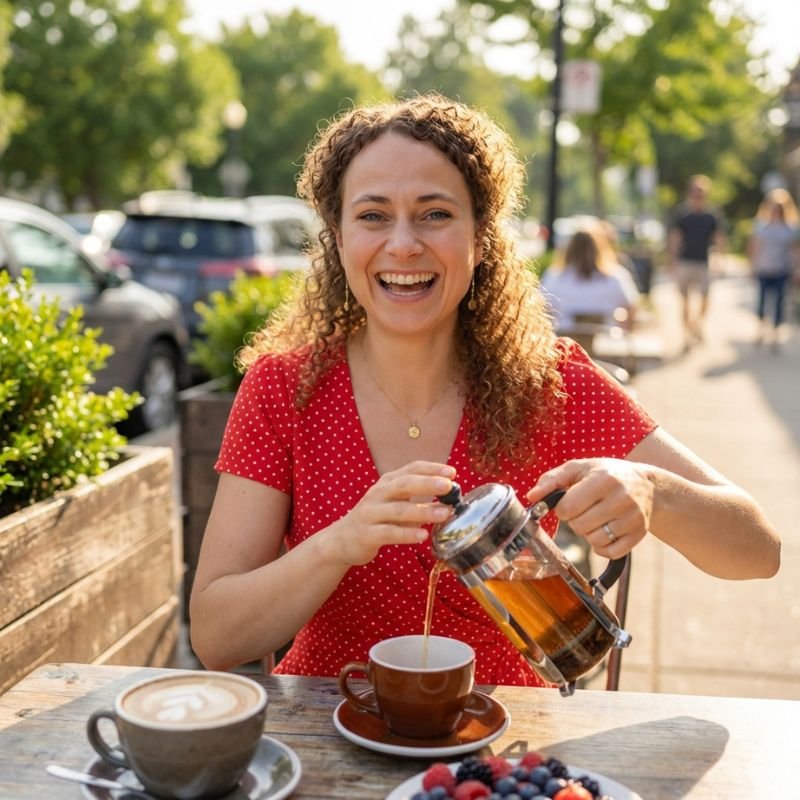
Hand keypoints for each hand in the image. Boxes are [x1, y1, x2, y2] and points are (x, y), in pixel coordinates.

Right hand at [333, 461, 455, 565]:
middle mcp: (378, 494)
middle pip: (404, 484)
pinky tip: (422, 535)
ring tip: (444, 513)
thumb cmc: (375, 519)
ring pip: (398, 510)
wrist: (341, 539)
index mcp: (387, 483)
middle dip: (428, 484)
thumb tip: (449, 501)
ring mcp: (370, 513)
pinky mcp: (366, 534)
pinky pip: (388, 532)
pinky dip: (406, 534)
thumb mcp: (395, 504)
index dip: (431, 468)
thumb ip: (419, 501)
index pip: (411, 469)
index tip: (452, 472)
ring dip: (423, 511)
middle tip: (449, 486)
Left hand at [526, 458, 653, 555]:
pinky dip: (602, 547)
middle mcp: (622, 499)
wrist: (647, 485)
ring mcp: (633, 518)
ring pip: (594, 541)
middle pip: (580, 527)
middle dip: (575, 520)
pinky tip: (604, 531)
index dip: (562, 508)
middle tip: (584, 509)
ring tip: (595, 518)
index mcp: (604, 479)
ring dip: (588, 533)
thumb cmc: (606, 474)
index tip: (569, 501)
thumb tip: (531, 497)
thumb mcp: (579, 468)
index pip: (568, 508)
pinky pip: (610, 553)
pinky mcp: (639, 534)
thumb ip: (552, 480)